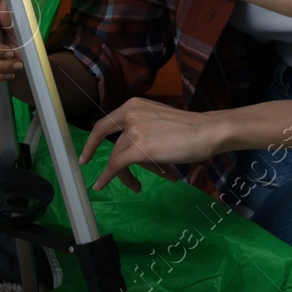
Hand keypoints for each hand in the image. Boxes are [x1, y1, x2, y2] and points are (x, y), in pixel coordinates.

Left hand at [79, 97, 227, 191]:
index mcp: (134, 105)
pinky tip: (101, 185)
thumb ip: (142, 130)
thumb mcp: (158, 121)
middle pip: (115, 146)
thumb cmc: (189, 129)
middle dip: (116, 165)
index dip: (92, 141)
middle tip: (112, 179)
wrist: (206, 131)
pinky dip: (106, 177)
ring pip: (118, 158)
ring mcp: (134, 131)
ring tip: (137, 186)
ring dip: (126, 176)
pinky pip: (115, 166)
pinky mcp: (138, 148)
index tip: (85, 155)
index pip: (105, 123)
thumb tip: (130, 154)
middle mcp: (130, 115)